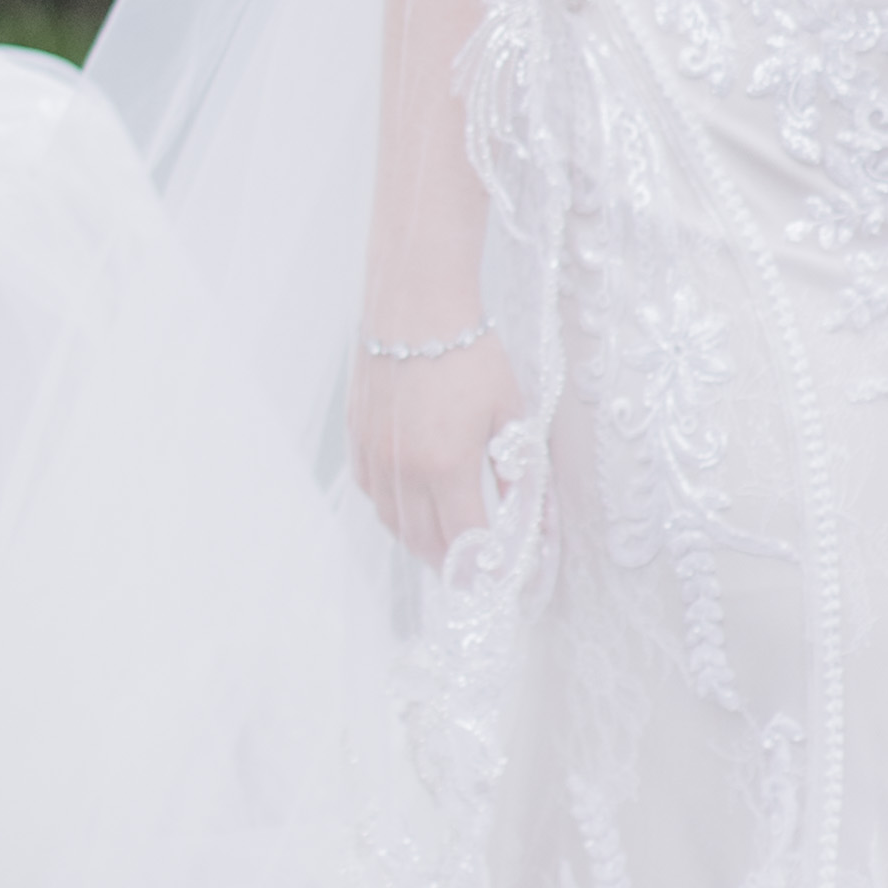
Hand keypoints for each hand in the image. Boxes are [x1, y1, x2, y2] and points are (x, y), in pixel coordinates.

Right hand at [349, 330, 522, 562]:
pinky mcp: (357, 438)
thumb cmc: (469, 354)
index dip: (483, 567)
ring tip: (442, 548)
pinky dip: (390, 509)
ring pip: (392, 523)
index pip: (465, 540)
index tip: (498, 579)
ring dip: (418, 542)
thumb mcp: (508, 413)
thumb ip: (517, 471)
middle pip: (425, 542)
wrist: (416, 308)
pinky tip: (408, 507)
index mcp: (446, 466)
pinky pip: (370, 492)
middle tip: (471, 575)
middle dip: (452, 566)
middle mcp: (404, 470)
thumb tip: (531, 516)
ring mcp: (375, 455)